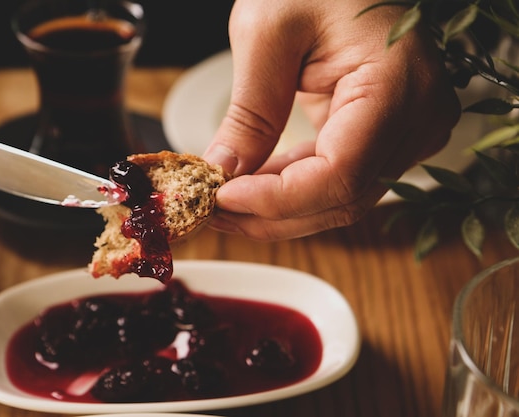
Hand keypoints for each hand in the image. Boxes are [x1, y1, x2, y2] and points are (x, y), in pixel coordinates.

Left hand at [202, 0, 460, 239]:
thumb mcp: (268, 32)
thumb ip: (250, 111)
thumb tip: (224, 173)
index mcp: (398, 84)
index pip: (340, 173)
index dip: (278, 200)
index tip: (222, 200)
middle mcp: (418, 116)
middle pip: (343, 197)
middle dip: (272, 214)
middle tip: (212, 212)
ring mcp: (409, 128)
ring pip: (341, 197)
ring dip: (280, 207)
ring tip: (225, 200)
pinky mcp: (388, 132)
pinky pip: (340, 177)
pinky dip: (294, 186)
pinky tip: (253, 184)